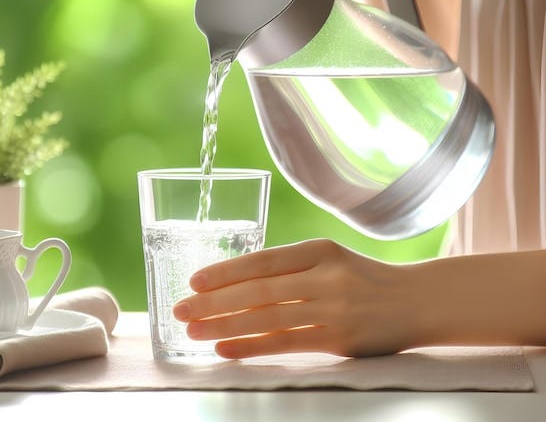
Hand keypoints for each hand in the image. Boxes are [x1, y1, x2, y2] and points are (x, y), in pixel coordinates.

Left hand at [173, 239, 420, 358]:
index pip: (262, 260)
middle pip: (258, 289)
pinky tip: (226, 349)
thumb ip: (291, 267)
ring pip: (267, 317)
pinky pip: (286, 342)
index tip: (195, 281)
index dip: (226, 271)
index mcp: (319, 249)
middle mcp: (324, 275)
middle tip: (181, 309)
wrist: (416, 301)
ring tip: (194, 331)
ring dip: (225, 325)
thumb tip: (238, 282)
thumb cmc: (364, 278)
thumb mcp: (331, 259)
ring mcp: (332, 308)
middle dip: (214, 301)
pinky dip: (252, 346)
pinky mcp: (339, 339)